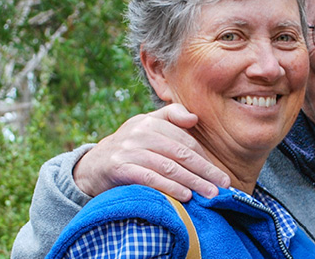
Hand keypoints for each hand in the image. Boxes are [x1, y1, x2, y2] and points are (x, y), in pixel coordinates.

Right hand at [73, 103, 230, 200]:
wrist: (91, 166)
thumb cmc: (129, 148)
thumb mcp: (146, 127)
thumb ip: (171, 117)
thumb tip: (194, 118)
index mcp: (151, 121)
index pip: (186, 141)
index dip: (205, 158)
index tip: (220, 174)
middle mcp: (140, 132)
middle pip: (181, 153)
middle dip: (205, 171)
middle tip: (223, 185)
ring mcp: (129, 149)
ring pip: (169, 167)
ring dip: (193, 181)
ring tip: (210, 194)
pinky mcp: (119, 167)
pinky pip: (150, 178)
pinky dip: (170, 187)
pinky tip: (186, 196)